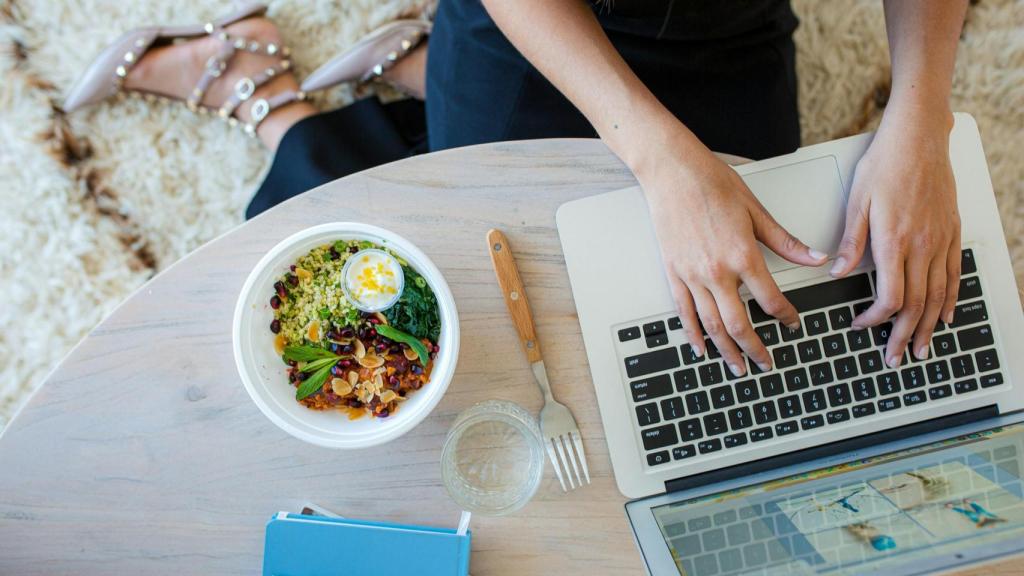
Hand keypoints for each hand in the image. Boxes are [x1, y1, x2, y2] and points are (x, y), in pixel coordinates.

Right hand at [639, 144, 827, 376]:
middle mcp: (716, 271)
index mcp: (742, 255)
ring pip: (711, 326)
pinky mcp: (673, 273)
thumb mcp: (756, 211)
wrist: (672, 172)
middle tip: (766, 364)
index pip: (770, 299)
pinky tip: (700, 348)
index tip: (792, 324)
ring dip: (725, 351)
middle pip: (738, 324)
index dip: (785, 316)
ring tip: (737, 367)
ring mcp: (691, 275)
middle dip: (755, 349)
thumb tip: (815, 258)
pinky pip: (684, 312)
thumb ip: (785, 242)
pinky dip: (692, 334)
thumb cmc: (711, 183)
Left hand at [831, 109, 958, 367]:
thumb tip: (837, 272)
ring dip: (929, 326)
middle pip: (917, 304)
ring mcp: (940, 240)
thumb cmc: (884, 163)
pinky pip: (954, 275)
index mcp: (894, 240)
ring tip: (922, 349)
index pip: (890, 297)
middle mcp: (922, 245)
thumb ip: (850, 242)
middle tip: (897, 358)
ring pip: (938, 296)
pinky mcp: (951, 232)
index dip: (876, 319)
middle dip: (905, 336)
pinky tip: (946, 316)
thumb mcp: (856, 201)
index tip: (862, 326)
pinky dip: (950, 300)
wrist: (920, 136)